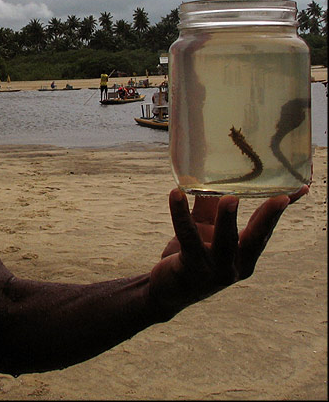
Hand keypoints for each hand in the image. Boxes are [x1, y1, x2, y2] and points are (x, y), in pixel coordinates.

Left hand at [149, 185, 308, 318]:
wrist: (166, 289)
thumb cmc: (189, 257)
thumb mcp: (203, 230)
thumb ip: (208, 207)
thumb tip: (208, 176)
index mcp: (244, 256)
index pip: (265, 229)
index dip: (278, 210)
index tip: (299, 189)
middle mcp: (235, 266)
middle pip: (255, 240)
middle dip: (268, 218)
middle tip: (281, 198)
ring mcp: (214, 270)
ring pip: (224, 242)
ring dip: (227, 219)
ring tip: (230, 199)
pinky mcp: (191, 267)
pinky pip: (187, 237)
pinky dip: (181, 214)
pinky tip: (176, 195)